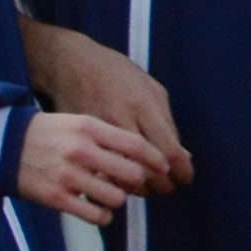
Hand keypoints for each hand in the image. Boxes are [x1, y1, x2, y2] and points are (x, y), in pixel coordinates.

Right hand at [16, 109, 171, 221]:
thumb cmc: (46, 134)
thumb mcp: (76, 122)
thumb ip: (109, 135)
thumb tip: (150, 153)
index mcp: (88, 127)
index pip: (137, 145)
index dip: (157, 160)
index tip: (164, 168)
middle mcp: (80, 150)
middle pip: (133, 174)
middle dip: (139, 182)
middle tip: (133, 183)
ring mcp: (68, 174)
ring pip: (118, 197)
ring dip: (118, 199)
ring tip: (108, 194)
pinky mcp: (56, 197)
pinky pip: (97, 215)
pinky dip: (102, 215)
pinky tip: (96, 207)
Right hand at [26, 21, 188, 187]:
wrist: (65, 62)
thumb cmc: (114, 73)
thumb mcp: (150, 88)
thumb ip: (167, 123)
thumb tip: (183, 156)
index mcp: (140, 106)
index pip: (168, 153)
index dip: (181, 172)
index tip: (184, 178)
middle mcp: (117, 121)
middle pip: (146, 170)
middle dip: (162, 186)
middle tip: (167, 186)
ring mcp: (93, 133)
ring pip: (120, 177)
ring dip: (139, 189)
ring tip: (146, 185)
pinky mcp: (75, 139)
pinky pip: (96, 174)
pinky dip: (112, 185)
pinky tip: (120, 181)